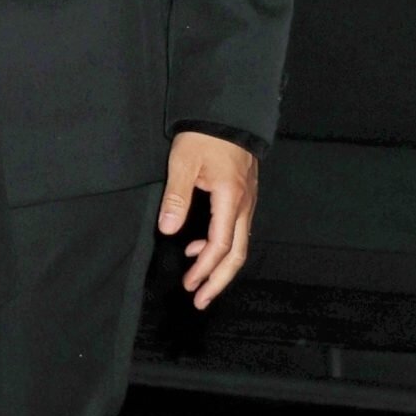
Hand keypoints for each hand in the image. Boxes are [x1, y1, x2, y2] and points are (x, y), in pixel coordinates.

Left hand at [158, 131, 257, 309]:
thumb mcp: (183, 163)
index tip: (190, 285)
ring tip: (198, 279)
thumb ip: (176, 198)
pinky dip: (220, 244)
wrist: (227, 114)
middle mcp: (244, 205)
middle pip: (237, 254)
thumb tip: (168, 230)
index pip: (220, 246)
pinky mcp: (243, 195)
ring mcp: (247, 201)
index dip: (205, 269)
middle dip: (219, 280)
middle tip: (202, 300)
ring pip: (239, 243)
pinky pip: (237, 229)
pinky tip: (200, 245)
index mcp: (231, 200)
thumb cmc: (203, 136)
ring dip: (219, 264)